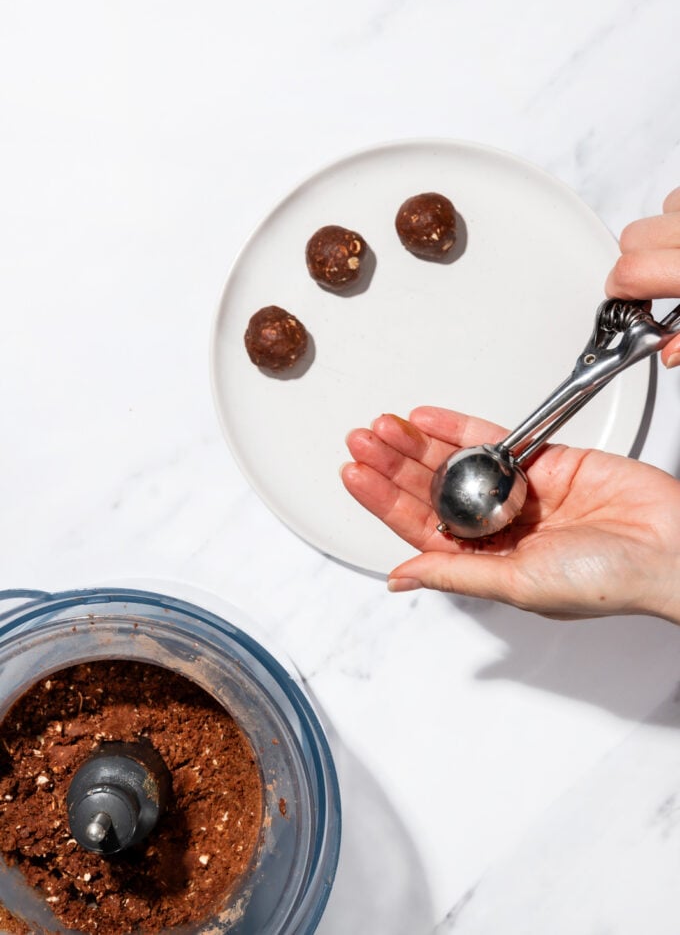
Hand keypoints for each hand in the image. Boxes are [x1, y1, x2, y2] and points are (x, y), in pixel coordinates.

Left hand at [342, 407, 679, 621]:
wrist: (670, 545)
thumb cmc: (608, 581)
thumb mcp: (518, 583)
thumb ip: (456, 573)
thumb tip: (401, 578)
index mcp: (488, 561)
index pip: (421, 526)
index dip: (384, 501)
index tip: (355, 475)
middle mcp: (500, 527)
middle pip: (433, 489)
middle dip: (394, 465)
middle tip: (361, 441)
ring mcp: (522, 492)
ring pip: (457, 462)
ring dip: (419, 444)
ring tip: (384, 427)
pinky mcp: (547, 462)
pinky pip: (494, 439)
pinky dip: (459, 428)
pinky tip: (426, 419)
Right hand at [606, 185, 679, 366]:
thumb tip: (667, 353)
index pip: (630, 272)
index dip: (622, 293)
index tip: (632, 306)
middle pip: (632, 241)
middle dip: (636, 265)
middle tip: (660, 286)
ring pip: (655, 213)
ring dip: (659, 238)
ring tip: (679, 257)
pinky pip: (676, 199)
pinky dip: (677, 219)